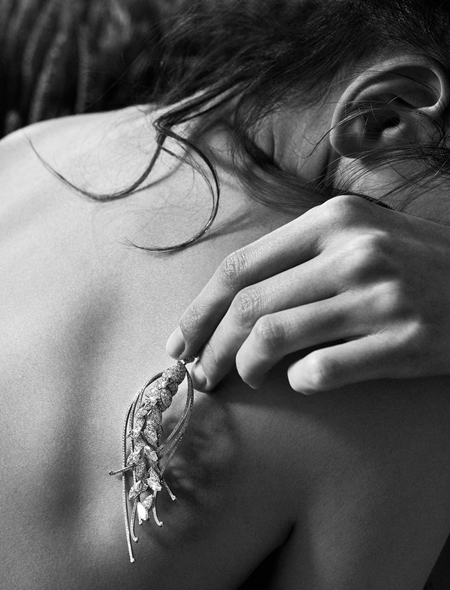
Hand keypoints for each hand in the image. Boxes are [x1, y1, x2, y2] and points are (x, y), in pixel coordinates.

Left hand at [166, 195, 449, 392]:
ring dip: (246, 366)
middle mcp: (352, 251)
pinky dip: (299, 382)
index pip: (241, 266)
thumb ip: (300, 259)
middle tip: (199, 374)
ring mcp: (379, 295)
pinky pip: (323, 370)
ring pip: (274, 336)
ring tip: (246, 378)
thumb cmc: (415, 264)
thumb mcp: (359, 238)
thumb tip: (234, 306)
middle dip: (210, 346)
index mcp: (333, 219)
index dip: (200, 309)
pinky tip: (301, 381)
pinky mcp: (403, 340)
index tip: (180, 341)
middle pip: (248, 305)